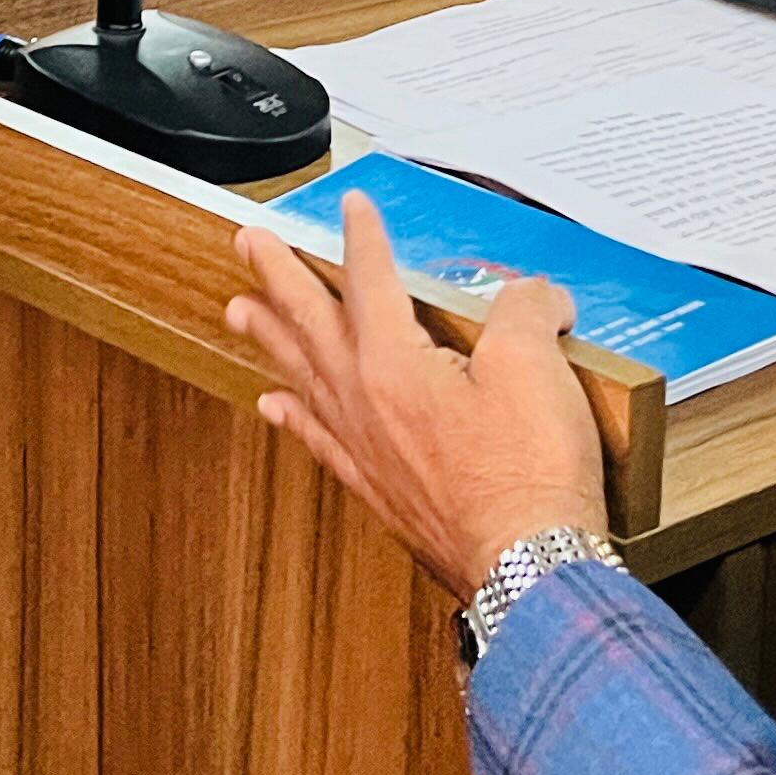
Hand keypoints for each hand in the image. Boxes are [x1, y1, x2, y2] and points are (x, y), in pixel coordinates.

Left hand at [226, 192, 610, 601]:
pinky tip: (277, 405)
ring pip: (301, 377)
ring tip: (241, 311)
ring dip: (270, 337)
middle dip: (278, 276)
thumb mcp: (535, 367)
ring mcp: (364, 449)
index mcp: (394, 366)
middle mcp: (364, 404)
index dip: (362, 237)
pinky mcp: (377, 488)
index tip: (350, 207)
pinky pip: (317, 437)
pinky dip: (292, 414)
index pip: (371, 282)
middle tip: (246, 243)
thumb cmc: (525, 479)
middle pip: (310, 323)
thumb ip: (528, 311)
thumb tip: (532, 296)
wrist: (525, 567)